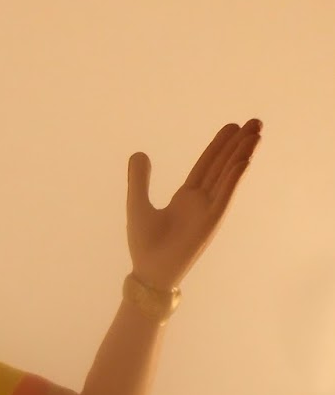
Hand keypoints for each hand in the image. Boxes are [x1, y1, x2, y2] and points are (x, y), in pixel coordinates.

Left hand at [126, 118, 261, 291]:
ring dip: (242, 154)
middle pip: (223, 165)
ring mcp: (208, 211)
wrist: (149, 272)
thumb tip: (139, 153)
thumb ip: (138, 179)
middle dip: (238, 144)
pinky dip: (234, 179)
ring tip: (256, 133)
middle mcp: (201, 201)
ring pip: (228, 176)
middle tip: (255, 122)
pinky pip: (225, 196)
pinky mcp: (211, 223)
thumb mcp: (137, 204)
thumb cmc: (144, 245)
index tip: (233, 126)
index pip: (207, 164)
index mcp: (186, 197)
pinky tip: (244, 161)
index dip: (220, 145)